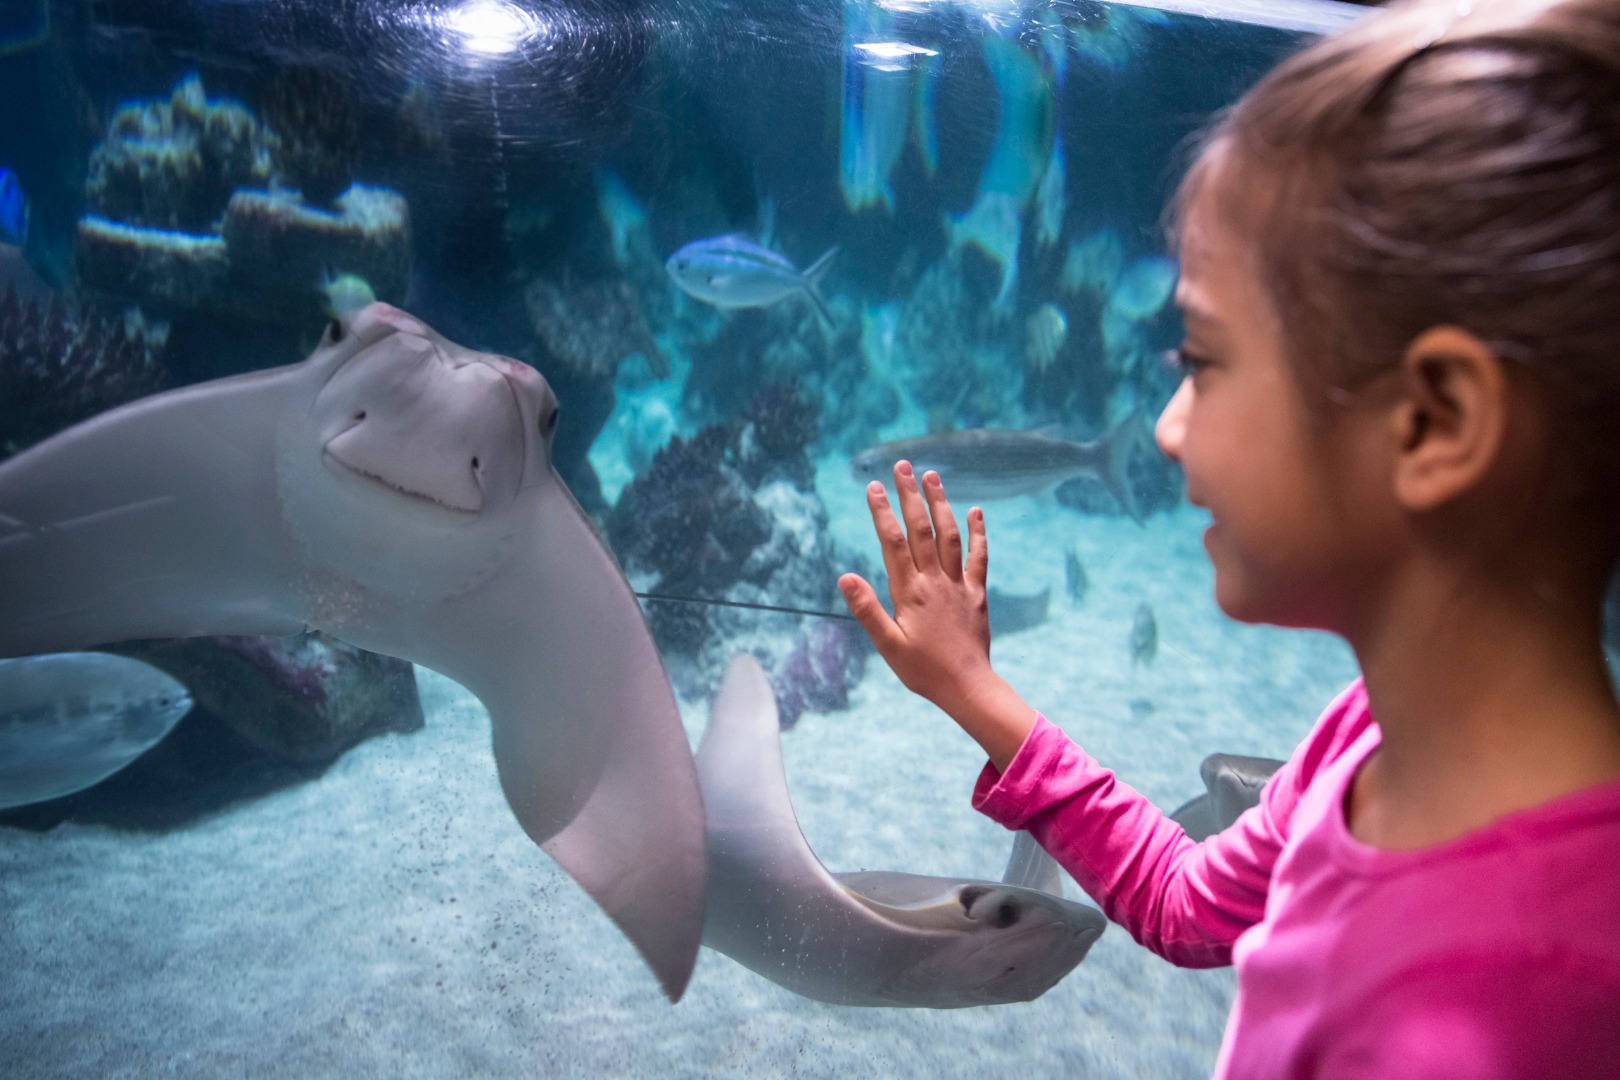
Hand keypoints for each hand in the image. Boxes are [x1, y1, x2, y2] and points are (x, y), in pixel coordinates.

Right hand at [839, 461, 1034, 767]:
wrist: (968, 686)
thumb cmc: (923, 670)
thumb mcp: (887, 646)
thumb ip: (867, 610)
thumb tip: (845, 577)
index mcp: (910, 592)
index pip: (893, 543)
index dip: (882, 513)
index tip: (873, 486)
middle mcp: (934, 581)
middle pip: (921, 530)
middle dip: (910, 495)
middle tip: (903, 465)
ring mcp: (957, 585)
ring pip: (949, 536)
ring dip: (941, 504)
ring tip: (932, 476)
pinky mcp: (976, 594)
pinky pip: (978, 557)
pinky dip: (978, 533)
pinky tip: (976, 511)